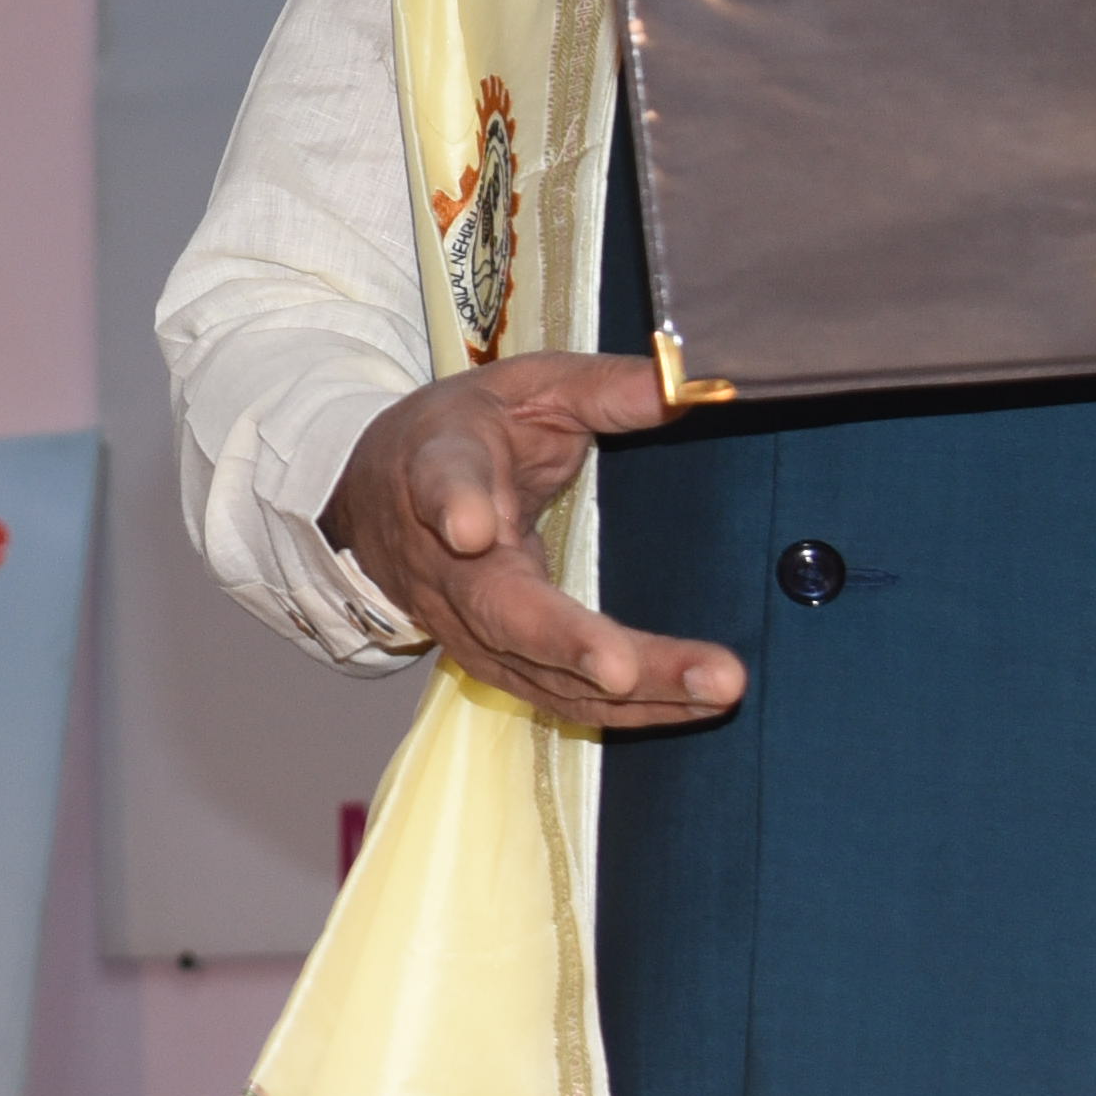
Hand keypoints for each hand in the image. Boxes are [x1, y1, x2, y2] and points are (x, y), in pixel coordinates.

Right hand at [320, 352, 739, 729]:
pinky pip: (564, 698)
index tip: (469, 528)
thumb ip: (602, 387)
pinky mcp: (496, 664)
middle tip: (625, 666)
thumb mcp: (523, 387)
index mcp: (441, 467)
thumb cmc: (461, 435)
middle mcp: (446, 562)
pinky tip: (696, 704)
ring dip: (634, 690)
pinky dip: (634, 709)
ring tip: (717, 686)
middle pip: (502, 611)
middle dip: (571, 643)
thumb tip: (685, 386)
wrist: (378, 499)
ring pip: (543, 673)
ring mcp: (466, 625)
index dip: (454, 505)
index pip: (442, 483)